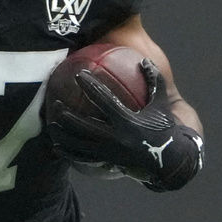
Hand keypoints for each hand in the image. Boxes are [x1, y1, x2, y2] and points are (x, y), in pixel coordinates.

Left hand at [47, 59, 203, 191]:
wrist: (171, 159)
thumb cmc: (164, 127)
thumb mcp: (161, 104)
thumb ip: (154, 81)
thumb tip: (144, 60)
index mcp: (128, 121)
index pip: (104, 100)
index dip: (91, 85)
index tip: (79, 73)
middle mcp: (117, 138)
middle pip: (85, 125)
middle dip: (68, 115)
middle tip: (56, 103)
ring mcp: (110, 152)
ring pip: (80, 144)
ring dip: (64, 134)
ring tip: (51, 124)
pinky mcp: (108, 161)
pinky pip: (83, 158)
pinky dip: (69, 152)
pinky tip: (56, 146)